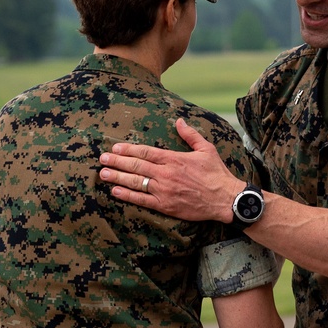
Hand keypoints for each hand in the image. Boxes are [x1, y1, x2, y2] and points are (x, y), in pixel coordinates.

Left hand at [99, 118, 241, 222]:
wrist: (225, 199)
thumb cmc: (217, 173)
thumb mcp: (206, 148)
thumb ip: (190, 134)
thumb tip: (179, 121)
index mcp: (174, 159)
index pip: (145, 152)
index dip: (128, 149)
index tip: (115, 147)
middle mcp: (166, 174)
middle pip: (136, 166)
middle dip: (117, 161)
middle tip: (102, 158)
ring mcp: (164, 191)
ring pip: (136, 183)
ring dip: (118, 178)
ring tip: (104, 174)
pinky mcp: (166, 206)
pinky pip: (142, 200)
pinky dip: (128, 196)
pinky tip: (116, 192)